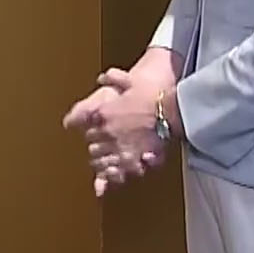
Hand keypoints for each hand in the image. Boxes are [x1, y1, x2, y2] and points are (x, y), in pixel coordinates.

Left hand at [65, 50, 179, 195]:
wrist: (171, 109)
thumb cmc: (152, 94)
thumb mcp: (131, 81)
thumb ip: (113, 78)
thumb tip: (102, 78)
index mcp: (102, 114)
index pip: (82, 124)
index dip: (84, 127)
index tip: (83, 127)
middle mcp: (107, 132)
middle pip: (92, 145)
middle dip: (95, 146)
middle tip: (98, 147)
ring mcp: (119, 147)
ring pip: (101, 161)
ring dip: (101, 162)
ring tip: (104, 163)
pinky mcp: (134, 159)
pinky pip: (118, 171)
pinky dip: (114, 174)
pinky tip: (114, 174)